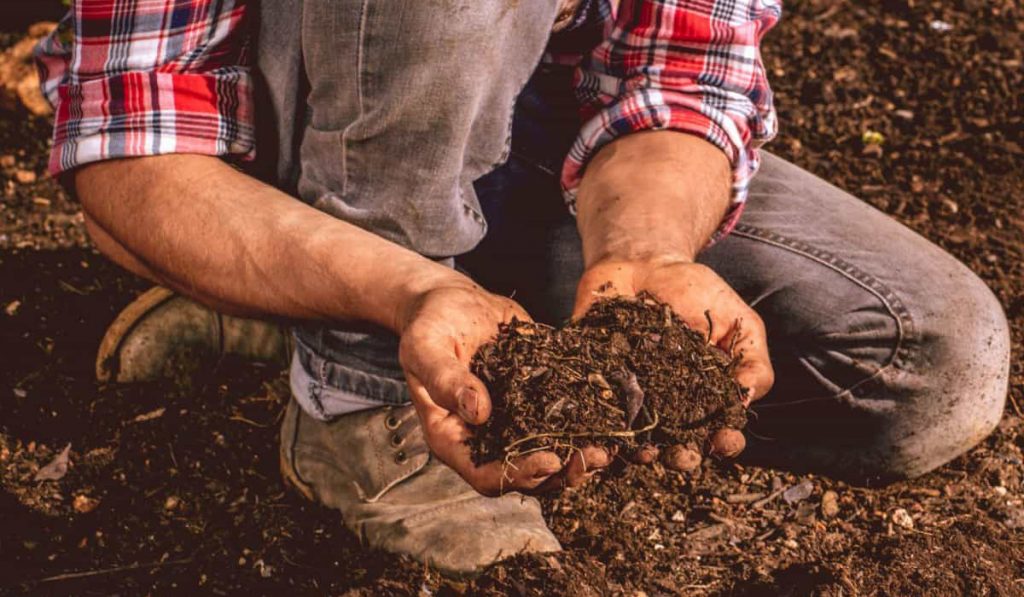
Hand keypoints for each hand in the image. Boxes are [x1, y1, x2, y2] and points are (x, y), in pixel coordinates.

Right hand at [397, 283, 611, 495]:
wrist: (453, 301)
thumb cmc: (430, 325)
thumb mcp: (426, 346)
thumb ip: (445, 378)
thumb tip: (478, 412)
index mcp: (453, 436)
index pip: (486, 474)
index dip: (519, 474)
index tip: (549, 460)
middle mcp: (487, 437)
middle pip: (526, 474)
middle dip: (563, 472)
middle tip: (594, 457)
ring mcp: (515, 421)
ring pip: (552, 454)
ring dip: (581, 456)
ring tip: (611, 446)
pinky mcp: (539, 398)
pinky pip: (565, 419)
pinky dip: (591, 423)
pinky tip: (617, 415)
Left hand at [573, 257, 773, 468]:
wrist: (643, 262)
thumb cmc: (697, 293)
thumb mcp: (738, 322)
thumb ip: (751, 361)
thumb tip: (747, 400)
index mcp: (705, 399)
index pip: (718, 432)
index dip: (724, 442)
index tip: (724, 441)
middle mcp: (666, 407)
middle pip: (674, 445)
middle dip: (681, 457)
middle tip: (682, 455)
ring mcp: (628, 398)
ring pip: (632, 439)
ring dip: (637, 452)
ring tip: (643, 452)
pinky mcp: (594, 383)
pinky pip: (591, 410)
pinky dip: (593, 424)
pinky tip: (599, 433)